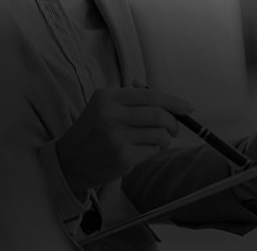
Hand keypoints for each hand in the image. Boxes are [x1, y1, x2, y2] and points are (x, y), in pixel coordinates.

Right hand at [55, 86, 191, 192]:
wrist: (68, 161)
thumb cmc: (92, 132)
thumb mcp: (105, 107)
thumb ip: (134, 100)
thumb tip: (173, 103)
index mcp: (108, 97)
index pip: (150, 96)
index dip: (173, 102)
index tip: (188, 108)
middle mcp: (111, 115)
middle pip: (159, 115)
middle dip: (173, 123)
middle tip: (174, 130)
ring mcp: (116, 137)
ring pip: (159, 134)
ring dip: (164, 140)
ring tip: (155, 142)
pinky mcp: (122, 157)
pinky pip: (152, 151)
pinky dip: (153, 151)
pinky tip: (141, 152)